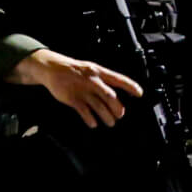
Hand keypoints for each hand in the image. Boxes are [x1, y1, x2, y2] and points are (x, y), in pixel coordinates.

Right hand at [9, 48, 143, 127]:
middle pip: (110, 96)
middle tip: (120, 115)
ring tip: (110, 122)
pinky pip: (84, 111)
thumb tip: (115, 95)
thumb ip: (102, 81)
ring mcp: (82, 89)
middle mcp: (92, 80)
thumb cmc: (74, 70)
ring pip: (99, 106)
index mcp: (99, 71)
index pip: (118, 79)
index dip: (130, 86)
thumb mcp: (90, 69)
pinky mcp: (72, 98)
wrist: (52, 68)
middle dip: (117, 108)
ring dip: (106, 116)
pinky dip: (90, 119)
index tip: (139, 93)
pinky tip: (93, 123)